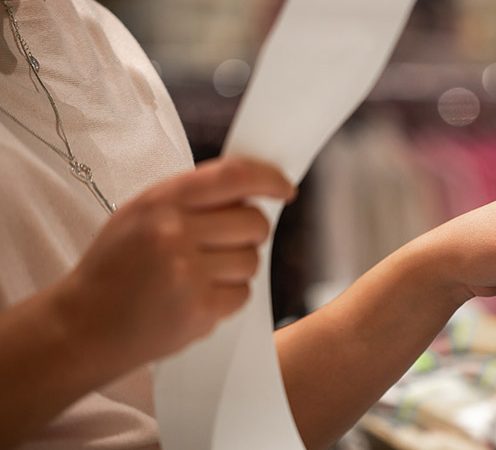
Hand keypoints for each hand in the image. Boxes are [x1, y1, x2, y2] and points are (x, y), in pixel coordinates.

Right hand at [51, 157, 294, 367]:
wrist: (81, 327)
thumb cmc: (116, 268)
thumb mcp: (140, 215)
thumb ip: (191, 199)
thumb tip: (253, 192)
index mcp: (161, 201)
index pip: (234, 176)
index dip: (269, 178)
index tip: (285, 188)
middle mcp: (175, 233)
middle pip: (254, 222)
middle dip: (250, 233)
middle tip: (225, 244)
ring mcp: (188, 273)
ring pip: (251, 261)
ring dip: (236, 268)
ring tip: (199, 276)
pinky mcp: (199, 310)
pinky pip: (242, 294)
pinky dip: (227, 297)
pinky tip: (196, 298)